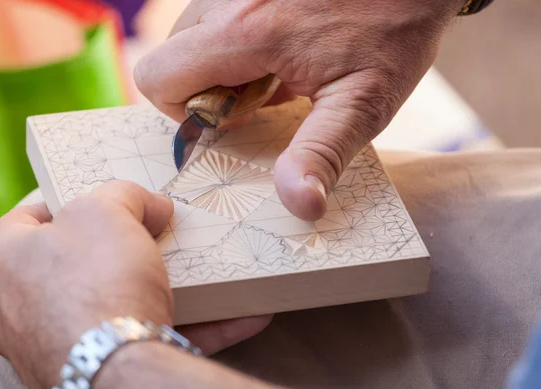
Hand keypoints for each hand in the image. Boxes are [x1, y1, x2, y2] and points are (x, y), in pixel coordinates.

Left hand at [0, 181, 270, 388]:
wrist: (116, 369)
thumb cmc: (96, 279)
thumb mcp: (106, 209)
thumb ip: (126, 195)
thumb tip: (154, 208)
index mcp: (11, 261)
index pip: (26, 219)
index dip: (65, 202)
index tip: (102, 200)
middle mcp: (23, 309)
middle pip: (77, 266)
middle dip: (121, 250)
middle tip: (156, 236)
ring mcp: (59, 347)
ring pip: (119, 308)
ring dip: (166, 291)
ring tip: (205, 274)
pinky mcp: (97, 375)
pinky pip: (151, 342)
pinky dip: (194, 328)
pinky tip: (241, 316)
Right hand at [134, 0, 463, 219]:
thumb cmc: (394, 31)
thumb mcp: (363, 103)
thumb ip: (322, 154)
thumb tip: (299, 205)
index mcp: (247, 32)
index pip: (159, 76)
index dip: (184, 111)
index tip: (235, 119)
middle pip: (171, 58)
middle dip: (204, 90)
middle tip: (260, 96)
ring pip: (190, 37)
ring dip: (220, 66)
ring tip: (275, 70)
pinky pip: (215, 18)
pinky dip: (235, 42)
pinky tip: (279, 48)